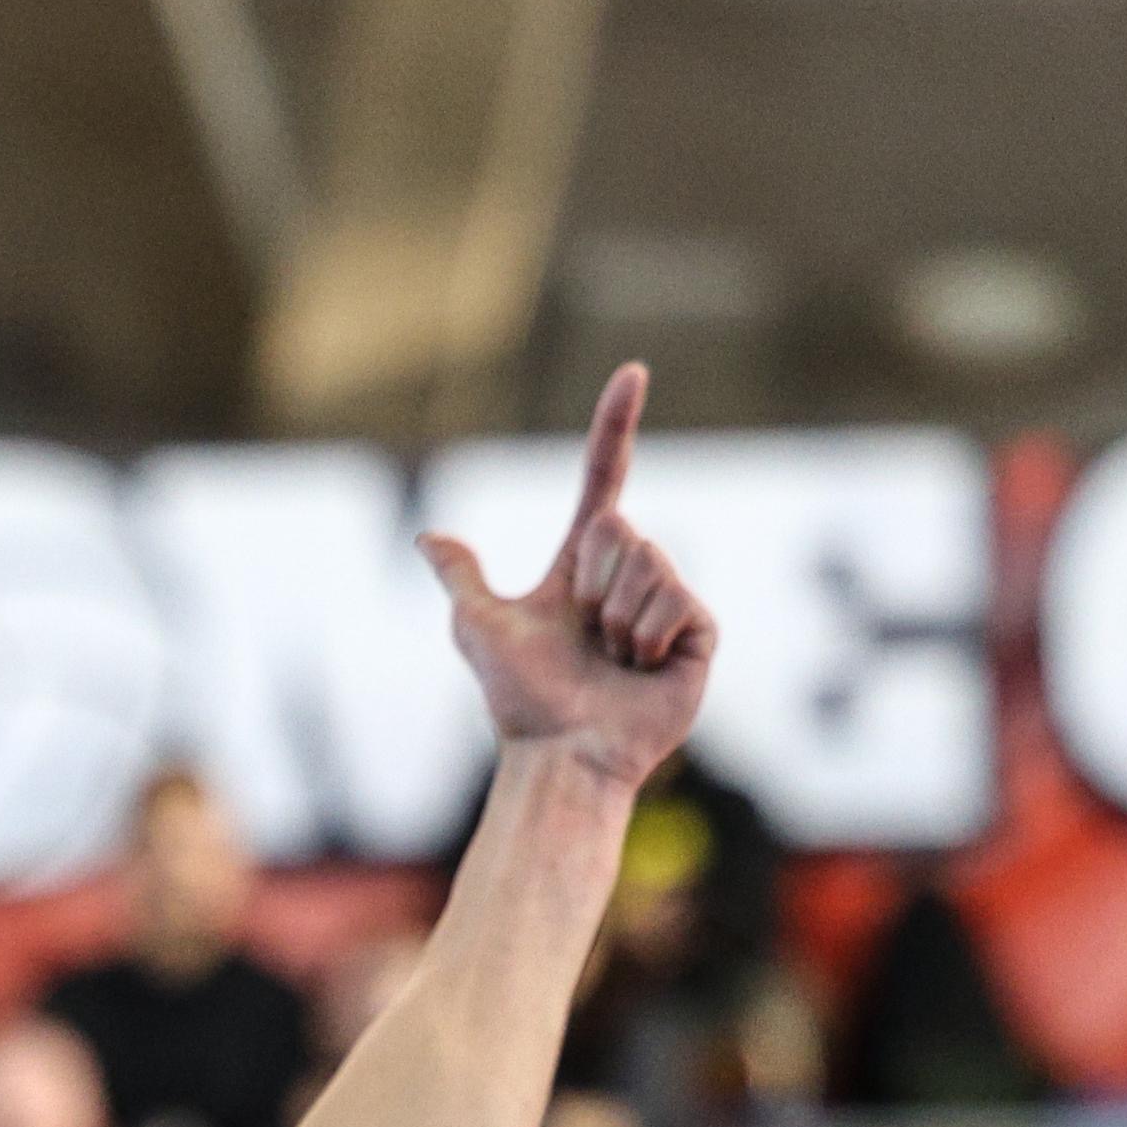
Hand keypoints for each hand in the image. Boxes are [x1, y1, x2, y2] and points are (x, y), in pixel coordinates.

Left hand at [423, 364, 714, 789]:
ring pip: (650, 562)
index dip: (615, 426)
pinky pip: (676, 600)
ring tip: (610, 661)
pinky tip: (639, 671)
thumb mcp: (479, 628)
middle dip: (592, 582)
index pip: (605, 478)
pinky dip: (646, 637)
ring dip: (616, 617)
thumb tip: (427, 537)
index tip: (632, 371)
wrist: (560, 754)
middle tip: (584, 637)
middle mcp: (630, 576)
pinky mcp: (699, 634)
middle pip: (622, 527)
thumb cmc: (521, 700)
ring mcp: (669, 603)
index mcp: (585, 565)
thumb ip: (463, 579)